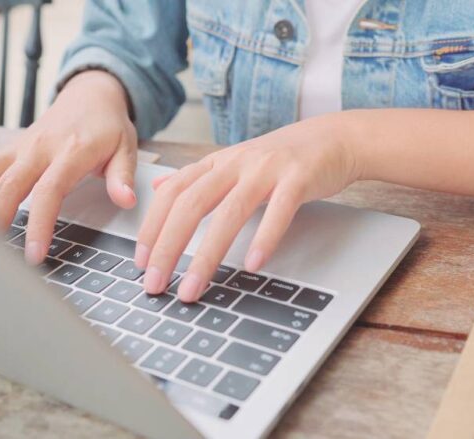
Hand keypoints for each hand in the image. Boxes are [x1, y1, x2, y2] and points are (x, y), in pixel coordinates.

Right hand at [0, 71, 137, 263]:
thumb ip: (123, 176)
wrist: (90, 94)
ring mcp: (19, 148)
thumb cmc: (108, 125)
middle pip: (7, 187)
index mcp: (70, 151)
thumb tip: (127, 201)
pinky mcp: (8, 150)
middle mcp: (38, 148)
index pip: (49, 191)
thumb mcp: (126, 147)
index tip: (34, 254)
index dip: (38, 224)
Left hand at [134, 114, 362, 301]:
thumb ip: (197, 176)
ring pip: (229, 213)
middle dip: (168, 247)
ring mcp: (267, 170)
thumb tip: (159, 186)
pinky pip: (279, 211)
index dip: (152, 227)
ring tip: (194, 287)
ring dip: (207, 255)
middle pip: (191, 204)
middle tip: (156, 283)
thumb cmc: (282, 158)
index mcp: (217, 162)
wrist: (333, 138)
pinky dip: (264, 239)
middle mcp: (236, 163)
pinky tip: (251, 265)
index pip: (172, 193)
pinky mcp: (299, 178)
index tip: (140, 262)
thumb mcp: (233, 161)